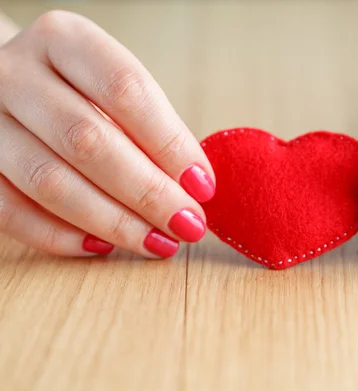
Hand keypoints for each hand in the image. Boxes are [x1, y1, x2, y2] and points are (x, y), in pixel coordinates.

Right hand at [0, 11, 214, 257]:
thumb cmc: (82, 95)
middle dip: (147, 192)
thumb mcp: (116, 90)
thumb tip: (196, 187)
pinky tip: (103, 246)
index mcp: (64, 40)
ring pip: (48, 182)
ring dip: (112, 222)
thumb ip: (152, 129)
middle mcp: (15, 72)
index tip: (203, 186)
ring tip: (157, 243)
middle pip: (87, 140)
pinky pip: (10, 212)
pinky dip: (61, 236)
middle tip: (187, 224)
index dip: (170, 144)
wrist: (11, 90)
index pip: (125, 89)